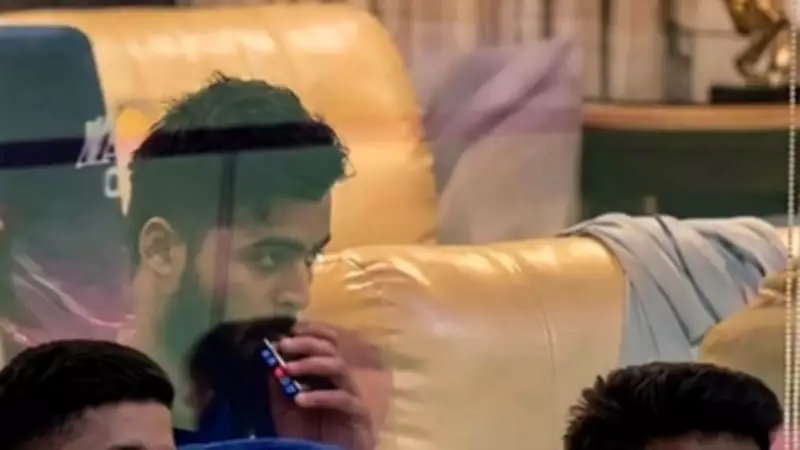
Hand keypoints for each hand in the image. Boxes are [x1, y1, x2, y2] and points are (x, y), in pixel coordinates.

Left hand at [270, 321, 375, 449]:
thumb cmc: (305, 436)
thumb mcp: (284, 408)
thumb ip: (279, 384)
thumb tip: (271, 356)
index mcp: (326, 375)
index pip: (328, 342)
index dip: (313, 331)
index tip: (292, 329)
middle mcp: (341, 380)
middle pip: (331, 349)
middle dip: (306, 344)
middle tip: (284, 345)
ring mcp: (352, 395)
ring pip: (338, 367)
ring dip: (311, 364)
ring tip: (287, 370)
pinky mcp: (359, 413)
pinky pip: (341, 398)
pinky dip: (319, 396)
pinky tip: (300, 399)